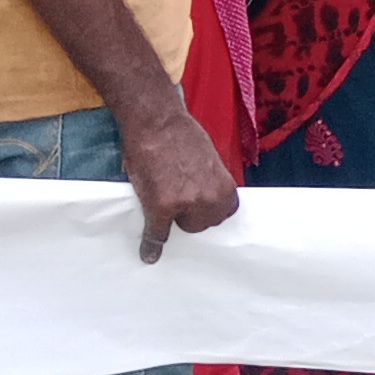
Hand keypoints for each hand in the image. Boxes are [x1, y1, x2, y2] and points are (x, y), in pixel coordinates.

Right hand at [118, 95, 238, 262]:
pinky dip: (152, 243)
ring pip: (184, 227)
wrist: (156, 122)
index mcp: (224, 189)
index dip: (208, 208)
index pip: (223, 214)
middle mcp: (209, 200)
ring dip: (176, 218)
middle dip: (193, 213)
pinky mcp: (161, 206)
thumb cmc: (182, 136)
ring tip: (165, 193)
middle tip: (178, 192)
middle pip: (204, 223)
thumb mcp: (209, 160)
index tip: (199, 206)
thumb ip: (211, 184)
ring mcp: (185, 205)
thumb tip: (208, 199)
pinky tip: (149, 252)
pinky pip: (157, 233)